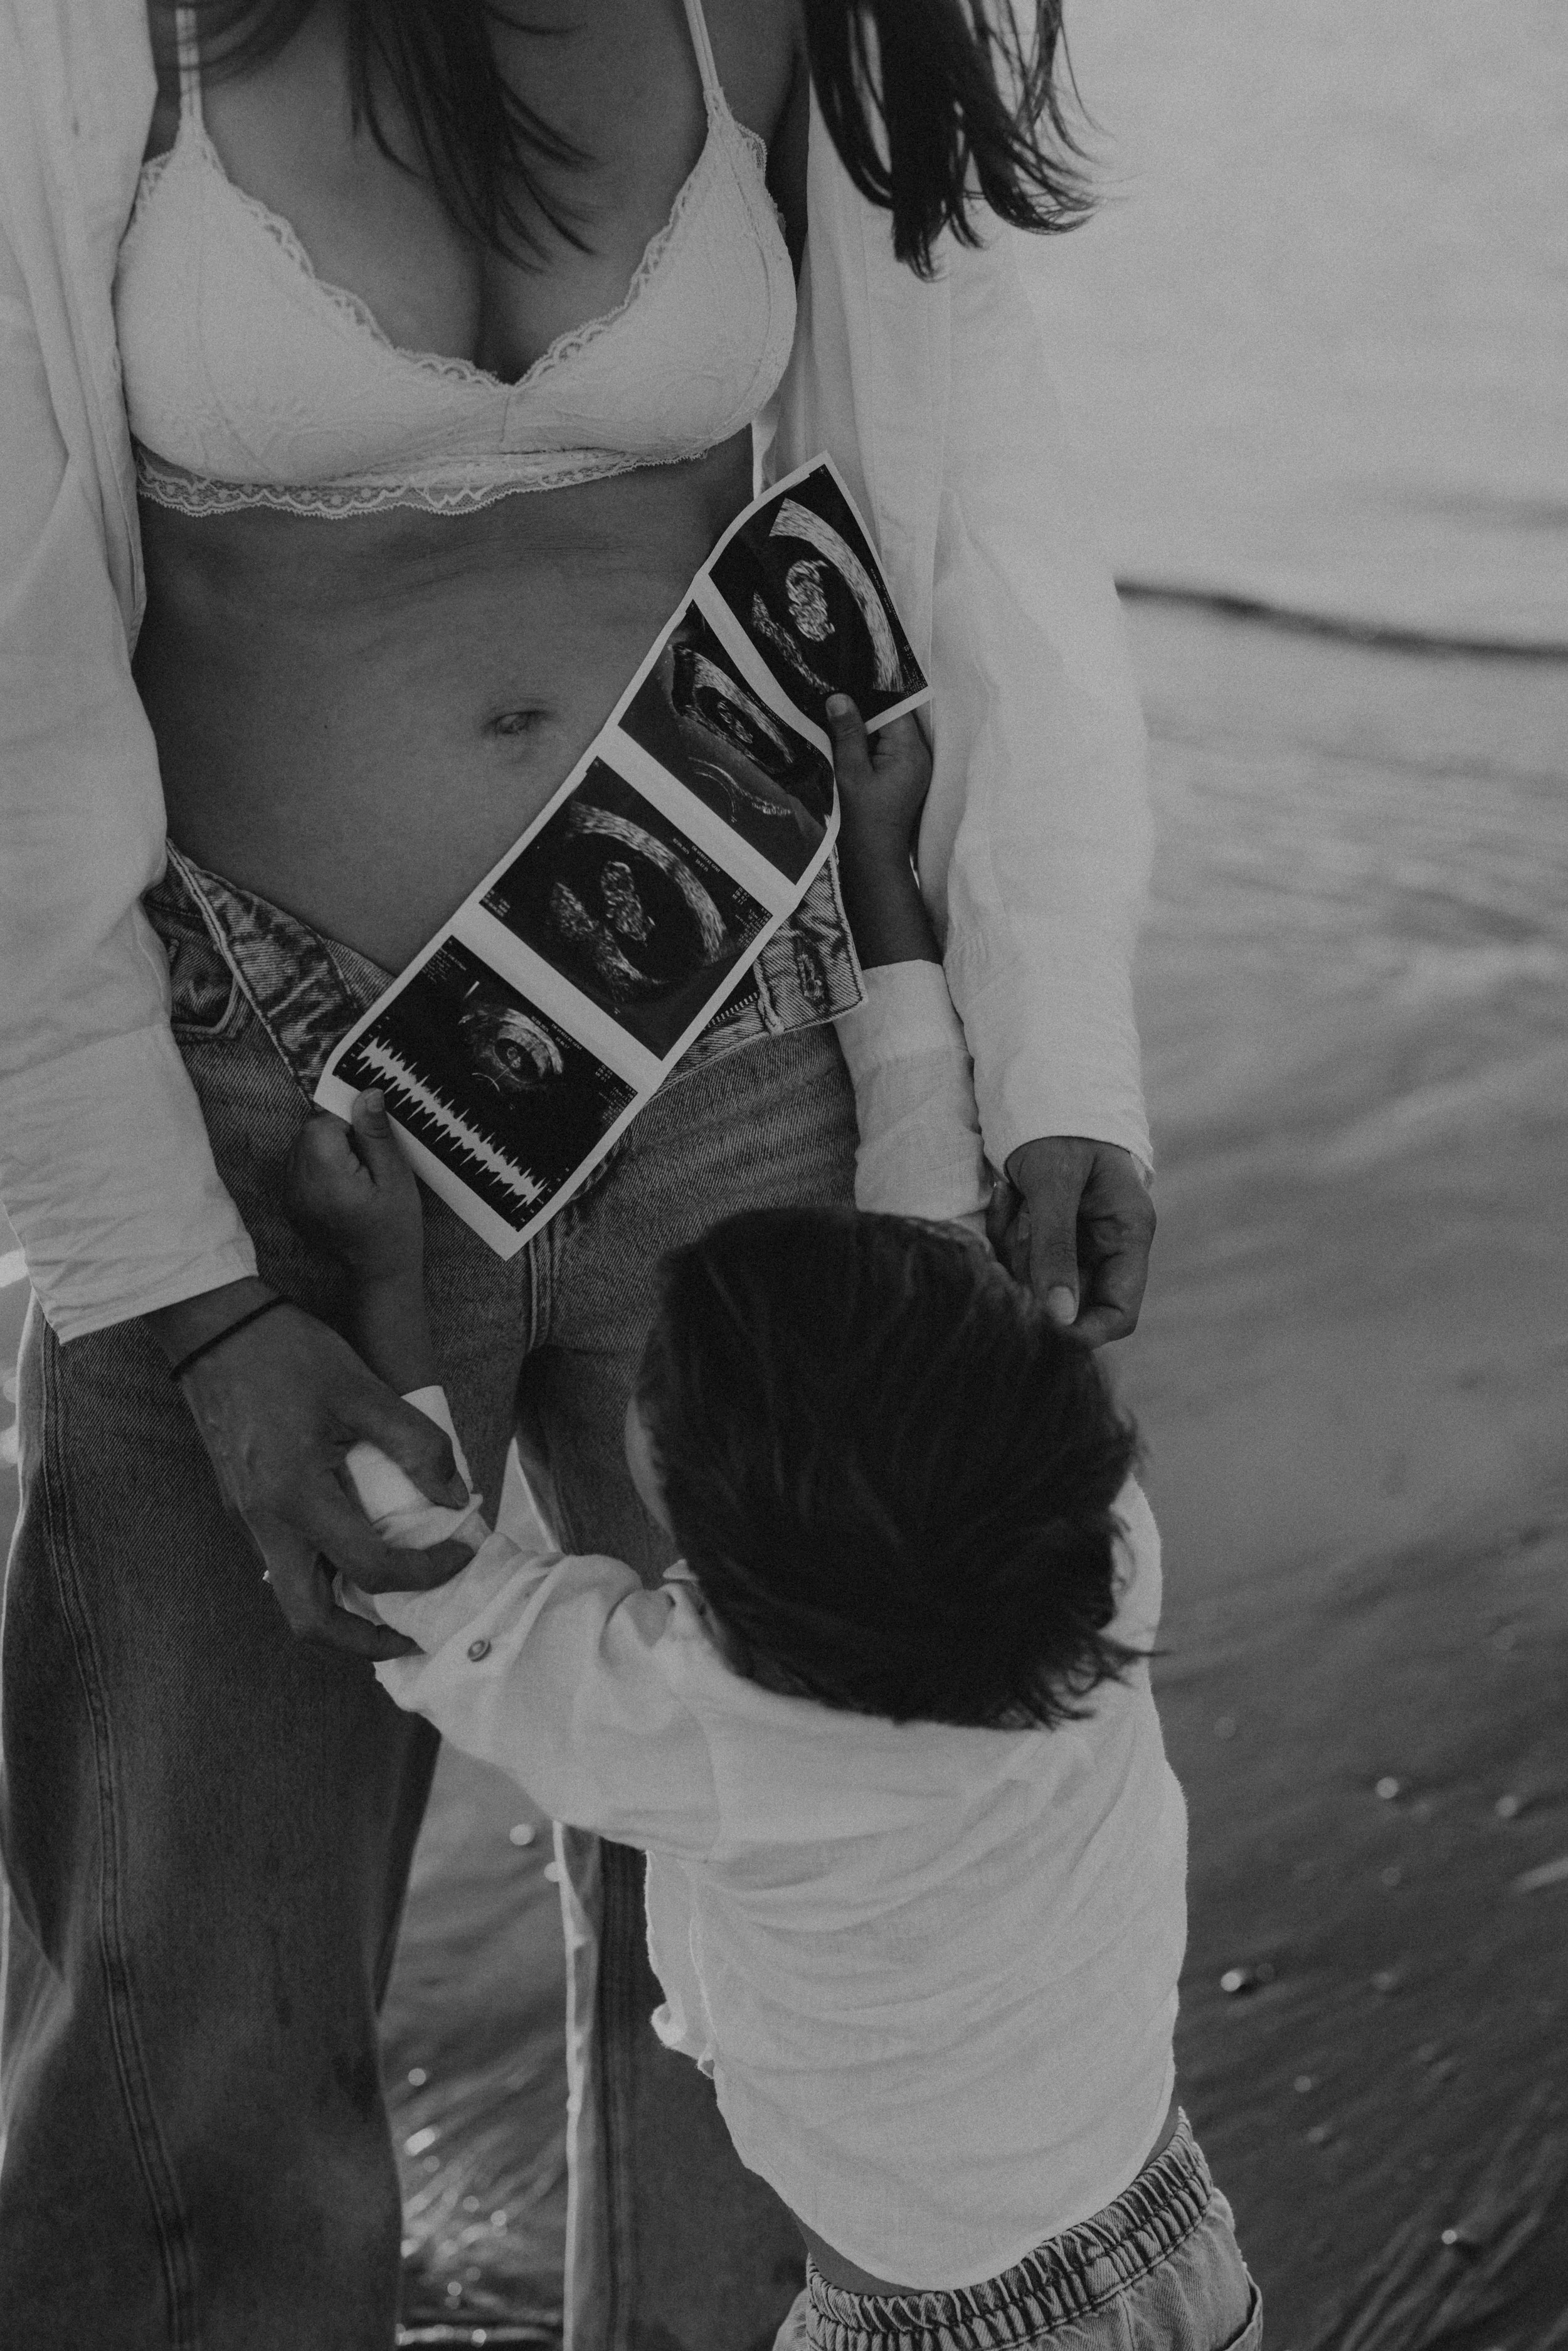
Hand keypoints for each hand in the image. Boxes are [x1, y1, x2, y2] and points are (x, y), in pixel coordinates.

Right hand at [157, 1286, 472, 1656]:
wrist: (213, 1326)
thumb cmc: (287, 1351)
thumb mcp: (364, 1390)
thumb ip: (416, 1446)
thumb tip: (454, 1499)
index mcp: (296, 1496)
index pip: (371, 1568)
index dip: (426, 1572)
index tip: (461, 1552)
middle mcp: (264, 1521)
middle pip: (310, 1620)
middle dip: (366, 1639)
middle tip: (414, 1632)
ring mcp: (248, 1517)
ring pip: (293, 1595)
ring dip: (344, 1609)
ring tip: (395, 1597)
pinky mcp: (244, 1504)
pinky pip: (286, 1562)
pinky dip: (325, 1575)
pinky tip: (359, 1551)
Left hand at [285, 1092, 422, 1282]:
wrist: (379, 1272)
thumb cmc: (394, 1228)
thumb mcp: (395, 1176)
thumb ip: (376, 1134)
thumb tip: (366, 1094)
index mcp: (324, 1175)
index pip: (322, 1122)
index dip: (349, 1122)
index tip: (372, 1142)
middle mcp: (298, 1184)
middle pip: (309, 1133)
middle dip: (338, 1136)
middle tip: (368, 1162)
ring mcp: (290, 1196)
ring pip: (304, 1148)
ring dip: (329, 1151)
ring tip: (357, 1176)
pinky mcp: (291, 1203)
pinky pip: (301, 1168)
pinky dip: (321, 1168)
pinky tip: (344, 1187)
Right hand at [826, 698, 930, 856]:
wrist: (874, 858)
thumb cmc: (862, 819)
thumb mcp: (850, 771)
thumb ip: (848, 733)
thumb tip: (839, 698)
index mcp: (910, 752)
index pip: (894, 707)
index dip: (869, 696)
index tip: (844, 690)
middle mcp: (920, 756)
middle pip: (895, 718)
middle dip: (867, 712)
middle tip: (837, 707)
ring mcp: (916, 768)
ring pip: (891, 734)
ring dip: (868, 730)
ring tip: (841, 726)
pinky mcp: (908, 778)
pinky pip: (891, 750)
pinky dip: (872, 746)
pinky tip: (852, 749)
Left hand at [990, 1137, 1154, 1346]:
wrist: (1044, 1083)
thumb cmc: (1058, 1126)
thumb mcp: (1053, 1183)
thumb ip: (1055, 1249)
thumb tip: (1059, 1318)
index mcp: (1128, 1232)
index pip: (1119, 1314)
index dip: (1082, 1333)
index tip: (1037, 1327)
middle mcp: (1108, 1242)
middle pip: (1070, 1299)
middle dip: (1035, 1280)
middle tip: (1015, 1233)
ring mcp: (1078, 1238)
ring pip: (1040, 1279)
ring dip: (1016, 1250)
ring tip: (1011, 1197)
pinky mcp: (1050, 1229)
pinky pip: (1023, 1255)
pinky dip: (1008, 1234)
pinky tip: (1008, 1195)